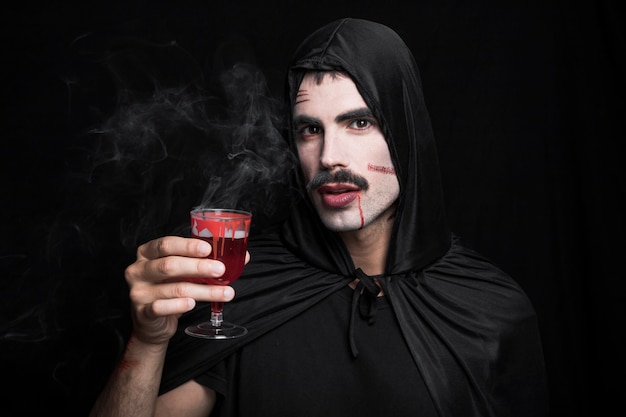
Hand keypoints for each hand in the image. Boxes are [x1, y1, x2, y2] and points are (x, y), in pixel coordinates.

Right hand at [124, 236, 248, 345]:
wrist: (153, 322)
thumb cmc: (170, 289)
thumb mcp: (185, 272)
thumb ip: (206, 261)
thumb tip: (243, 256)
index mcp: (147, 253)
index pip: (166, 244)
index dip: (188, 246)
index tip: (209, 248)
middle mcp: (138, 270)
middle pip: (169, 265)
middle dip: (199, 267)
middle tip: (221, 270)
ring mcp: (138, 292)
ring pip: (174, 289)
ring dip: (204, 291)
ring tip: (225, 292)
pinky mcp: (142, 312)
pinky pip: (161, 307)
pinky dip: (179, 305)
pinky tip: (193, 304)